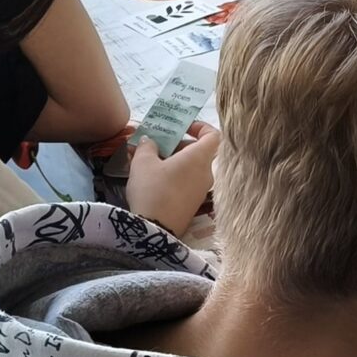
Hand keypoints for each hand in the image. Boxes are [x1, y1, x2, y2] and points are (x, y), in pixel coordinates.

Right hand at [127, 122, 219, 236]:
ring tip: (149, 162)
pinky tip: (154, 179)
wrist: (155, 230)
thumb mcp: (142, 163)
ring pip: (192, 168)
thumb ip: (147, 146)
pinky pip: (188, 182)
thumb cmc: (152, 190)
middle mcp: (207, 173)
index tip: (182, 127)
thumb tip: (149, 141)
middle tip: (156, 145)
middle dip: (178, 145)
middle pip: (199, 151)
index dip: (200, 127)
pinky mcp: (194, 204)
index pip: (213, 135)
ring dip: (174, 161)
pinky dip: (175, 176)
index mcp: (199, 159)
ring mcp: (202, 190)